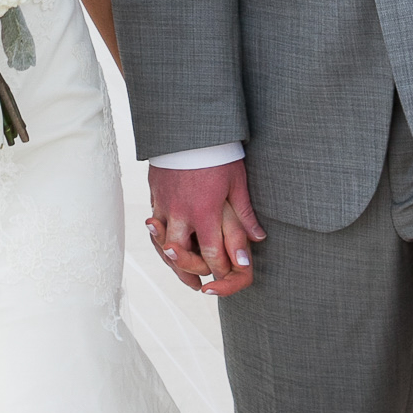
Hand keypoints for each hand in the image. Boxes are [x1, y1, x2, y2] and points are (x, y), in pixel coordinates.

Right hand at [147, 160, 265, 296]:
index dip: (218, 270)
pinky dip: (157, 237)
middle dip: (189, 272)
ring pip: (162, 242)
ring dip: (171, 260)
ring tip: (180, 270)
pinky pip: (153, 224)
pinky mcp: (155, 193)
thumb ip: (245, 214)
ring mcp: (165, 204)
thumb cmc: (217, 153)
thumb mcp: (237, 182)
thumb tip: (258, 239)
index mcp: (205, 212)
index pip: (212, 253)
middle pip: (181, 254)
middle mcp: (182, 213)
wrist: (187, 127)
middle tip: (199, 284)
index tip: (224, 278)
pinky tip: (164, 243)